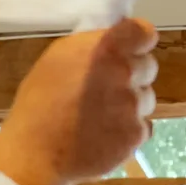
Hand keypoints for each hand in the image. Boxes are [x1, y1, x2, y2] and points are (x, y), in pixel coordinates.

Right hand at [0, 17, 158, 184]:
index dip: (139, 40)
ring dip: (130, 104)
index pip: (144, 32)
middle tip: (107, 88)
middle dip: (133, 74)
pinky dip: (127, 131)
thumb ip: (92, 45)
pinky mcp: (137, 134)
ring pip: (146, 98)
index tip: (131, 48)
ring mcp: (134, 106)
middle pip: (149, 66)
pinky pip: (143, 127)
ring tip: (101, 116)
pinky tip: (104, 135)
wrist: (36, 153)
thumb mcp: (58, 57)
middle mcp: (125, 73)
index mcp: (105, 48)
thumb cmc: (40, 102)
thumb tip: (115, 39)